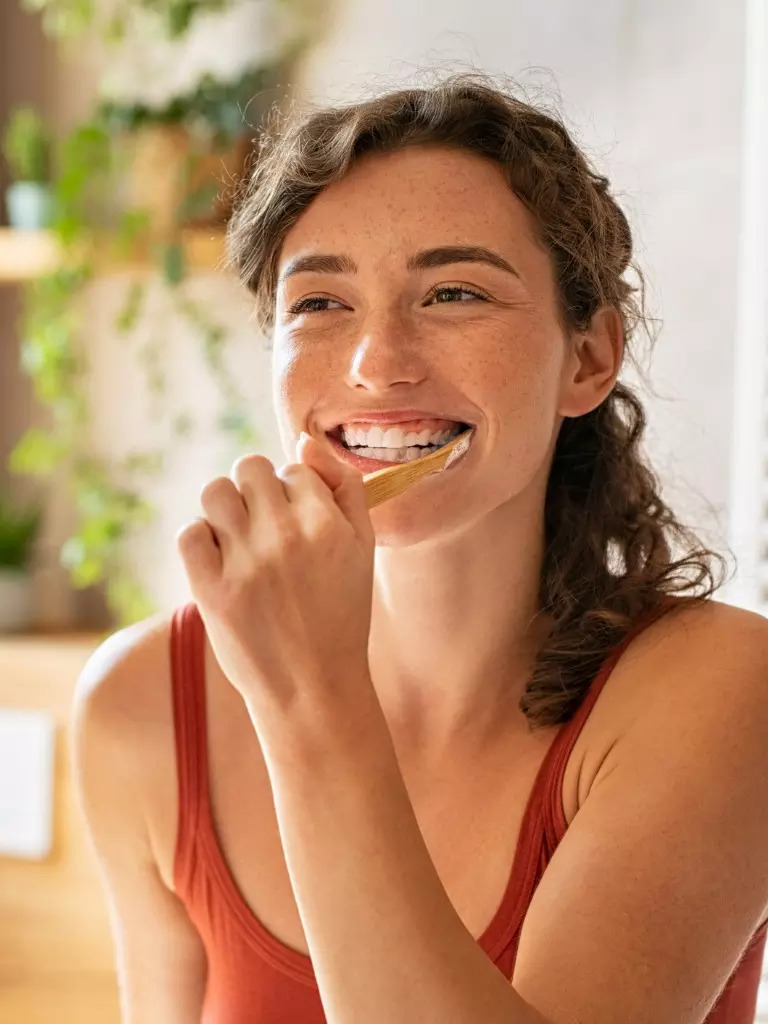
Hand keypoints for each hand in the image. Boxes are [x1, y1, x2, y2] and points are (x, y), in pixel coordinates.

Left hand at [176, 432, 375, 726]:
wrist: (314, 689)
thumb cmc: (341, 615)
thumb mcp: (363, 548)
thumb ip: (344, 487)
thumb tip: (304, 440)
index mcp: (327, 523)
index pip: (294, 468)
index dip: (293, 492)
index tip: (296, 526)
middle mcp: (286, 536)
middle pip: (250, 468)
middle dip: (255, 490)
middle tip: (263, 528)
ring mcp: (246, 563)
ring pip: (215, 492)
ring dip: (224, 509)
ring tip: (238, 539)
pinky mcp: (211, 591)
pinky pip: (189, 533)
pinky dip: (200, 541)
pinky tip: (220, 562)